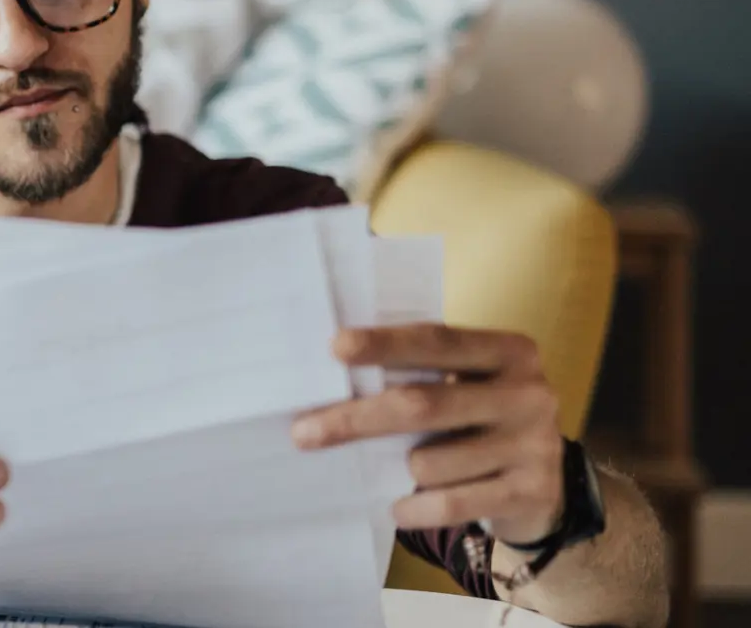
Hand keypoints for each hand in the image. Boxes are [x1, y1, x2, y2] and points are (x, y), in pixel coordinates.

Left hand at [291, 324, 565, 544]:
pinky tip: (400, 508)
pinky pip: (448, 504)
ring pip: (428, 463)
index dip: (385, 344)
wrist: (545, 486)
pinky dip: (413, 509)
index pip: (438, 340)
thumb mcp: (465, 386)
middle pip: (423, 404)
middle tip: (303, 432)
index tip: (335, 347)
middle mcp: (529, 394)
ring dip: (399, 471)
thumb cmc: (480, 423)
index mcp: (509, 352)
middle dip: (356, 419)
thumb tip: (332, 383)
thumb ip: (419, 376)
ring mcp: (535, 445)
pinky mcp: (531, 492)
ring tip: (403, 470)